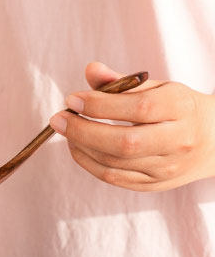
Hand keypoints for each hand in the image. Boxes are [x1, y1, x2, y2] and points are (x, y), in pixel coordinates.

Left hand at [49, 61, 214, 191]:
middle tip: (58, 119)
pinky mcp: (152, 185)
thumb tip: (90, 70)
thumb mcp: (158, 88)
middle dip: (83, 131)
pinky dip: (88, 163)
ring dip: (81, 147)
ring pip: (114, 163)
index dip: (100, 105)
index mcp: (182, 108)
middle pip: (124, 142)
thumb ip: (123, 82)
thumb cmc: (177, 109)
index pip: (138, 109)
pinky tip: (77, 147)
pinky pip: (113, 177)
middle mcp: (177, 141)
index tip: (72, 99)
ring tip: (65, 131)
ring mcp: (165, 168)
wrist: (212, 142)